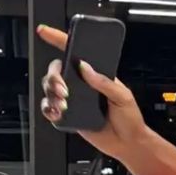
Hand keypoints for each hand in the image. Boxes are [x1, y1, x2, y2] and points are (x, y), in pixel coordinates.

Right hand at [37, 24, 145, 158]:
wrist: (127, 143)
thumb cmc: (130, 119)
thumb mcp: (123, 97)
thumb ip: (105, 82)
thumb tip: (86, 67)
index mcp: (96, 75)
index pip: (75, 54)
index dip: (59, 40)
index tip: (45, 32)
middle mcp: (81, 85)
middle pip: (56, 70)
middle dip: (54, 77)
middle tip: (65, 89)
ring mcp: (73, 99)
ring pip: (49, 88)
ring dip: (51, 93)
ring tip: (64, 104)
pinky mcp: (68, 115)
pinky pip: (49, 108)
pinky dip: (48, 108)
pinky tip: (57, 112)